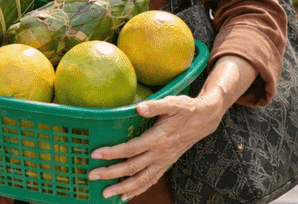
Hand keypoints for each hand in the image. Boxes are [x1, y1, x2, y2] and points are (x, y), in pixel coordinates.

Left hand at [87, 55, 255, 200]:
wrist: (205, 120)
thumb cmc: (186, 109)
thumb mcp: (173, 103)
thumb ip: (156, 106)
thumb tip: (139, 108)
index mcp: (158, 138)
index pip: (131, 149)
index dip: (113, 152)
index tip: (95, 154)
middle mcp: (160, 153)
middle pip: (132, 167)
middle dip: (111, 173)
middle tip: (92, 176)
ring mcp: (163, 161)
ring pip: (141, 179)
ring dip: (123, 188)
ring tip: (106, 194)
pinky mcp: (166, 164)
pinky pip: (150, 181)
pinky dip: (138, 190)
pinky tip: (126, 196)